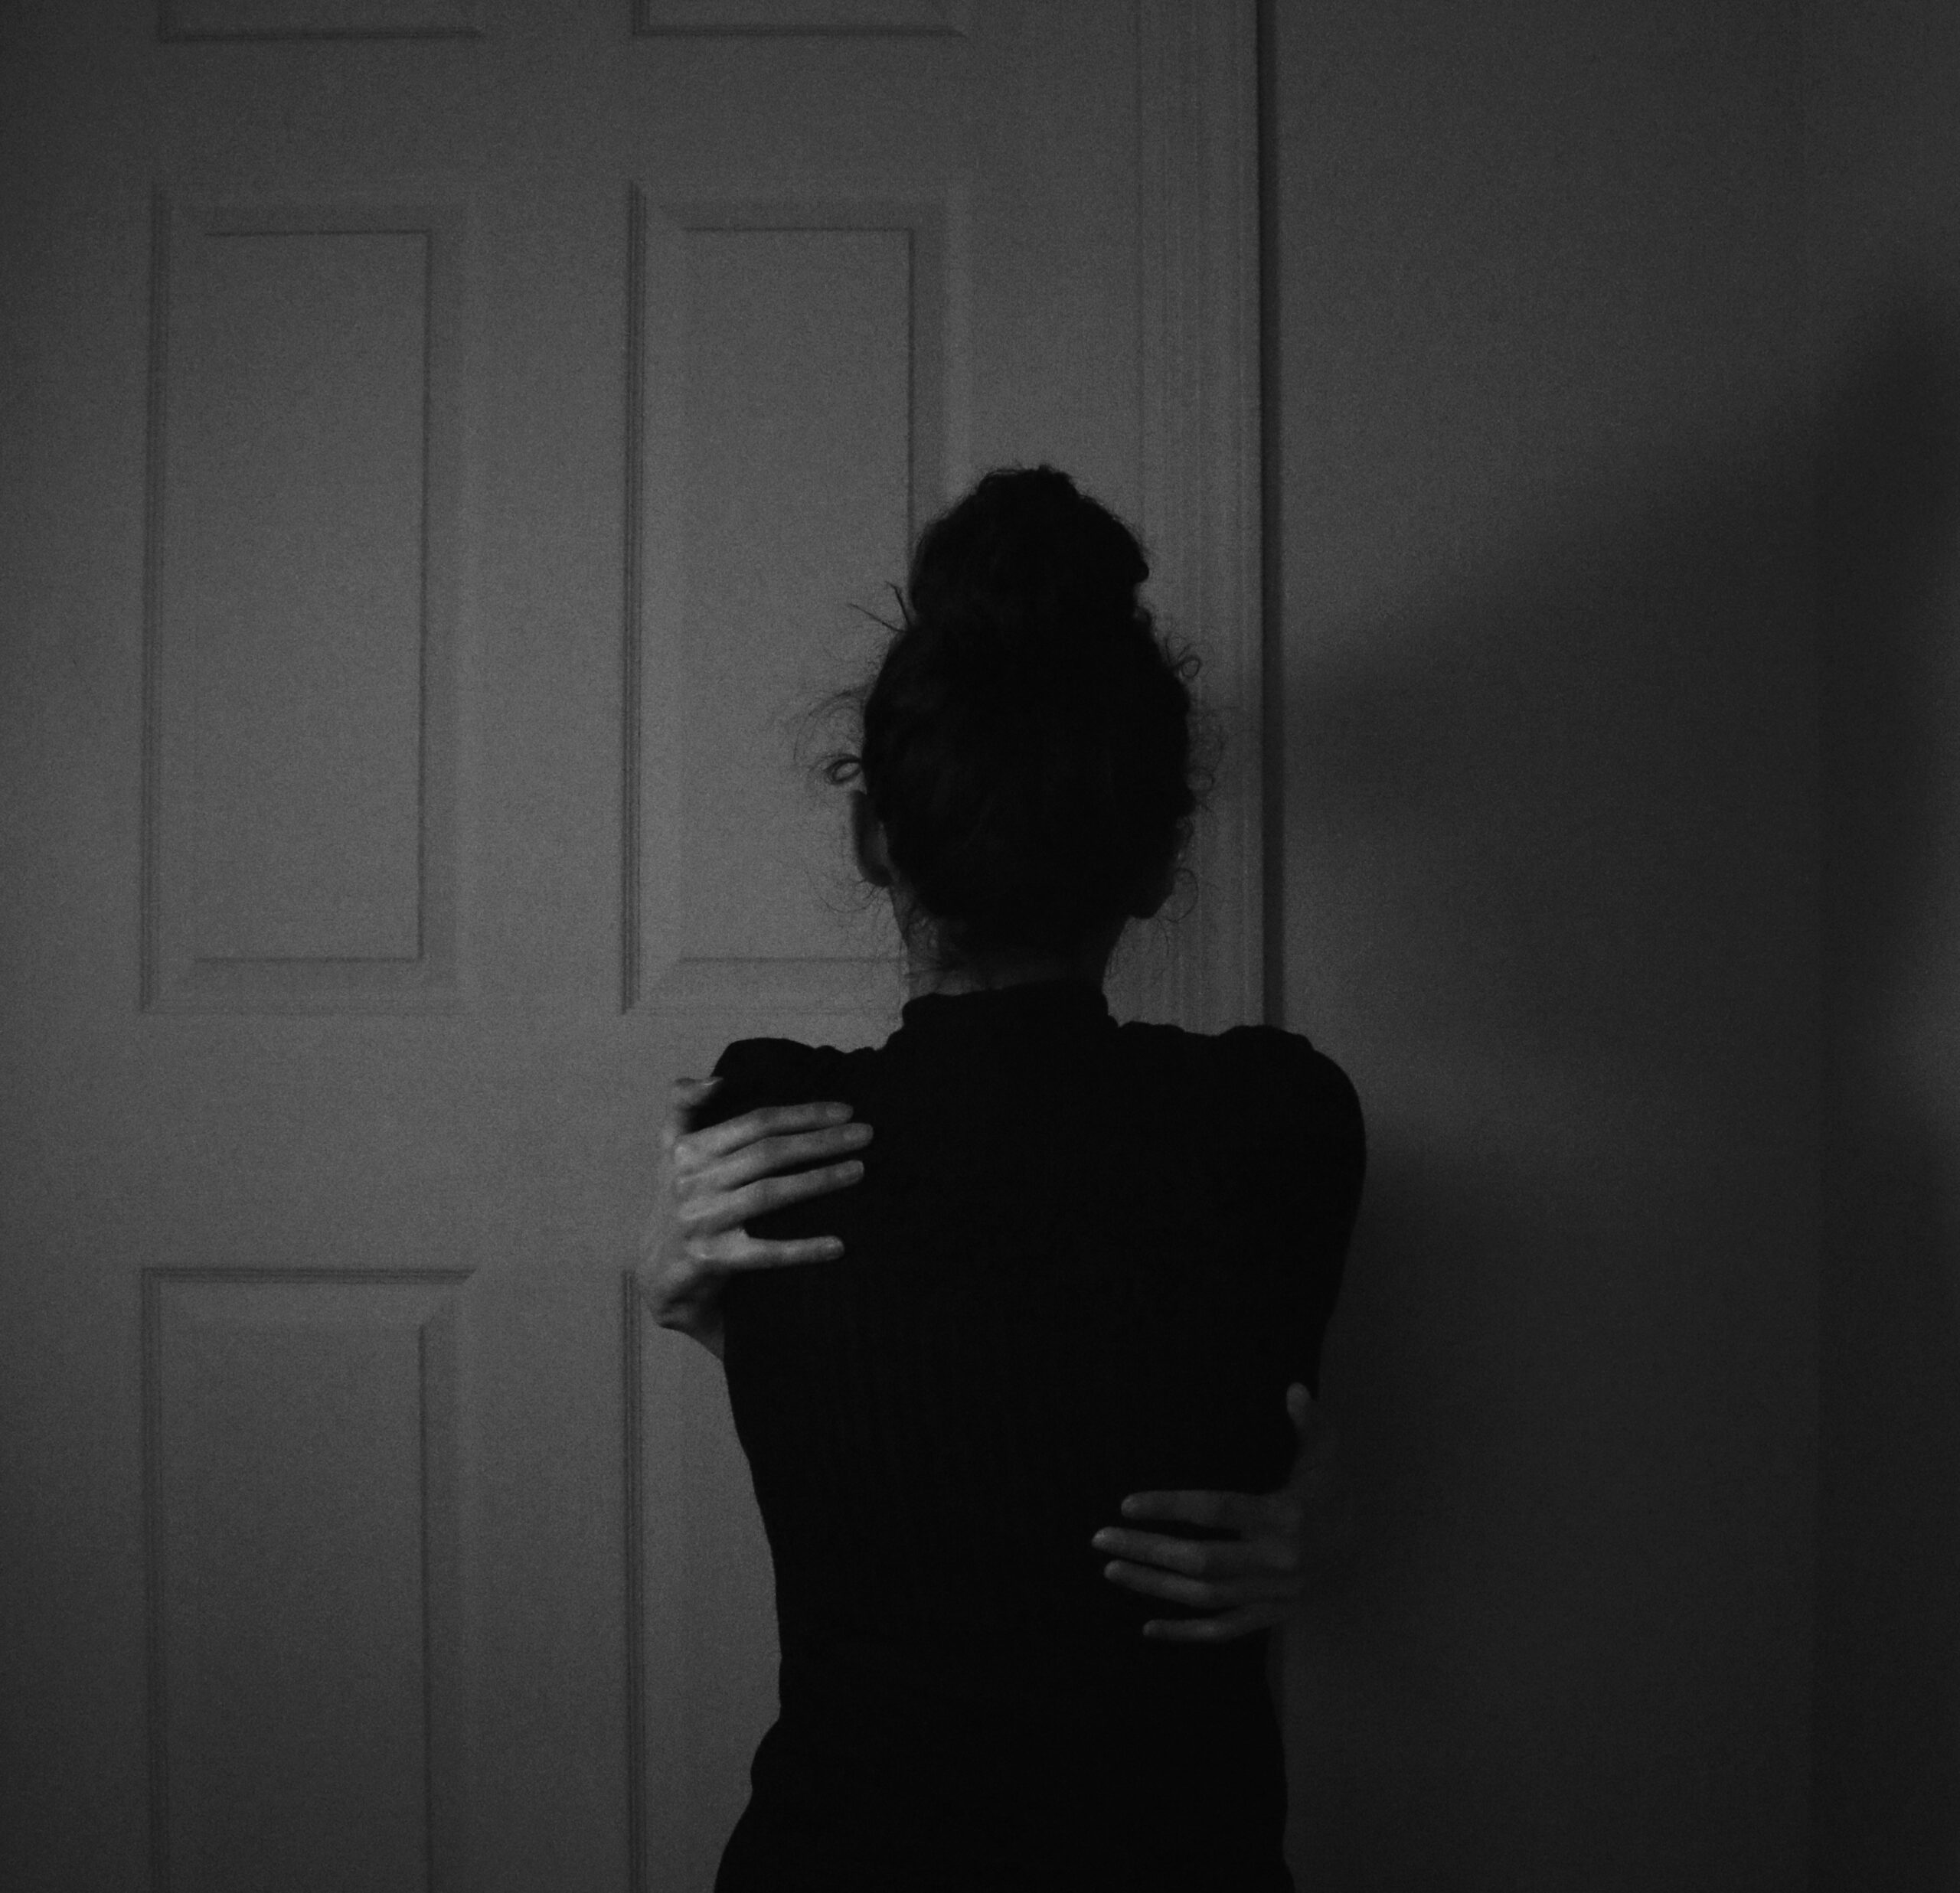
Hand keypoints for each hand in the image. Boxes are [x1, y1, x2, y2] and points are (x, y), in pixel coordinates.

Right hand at [646, 1075, 871, 1358]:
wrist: (658, 1273)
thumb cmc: (677, 1202)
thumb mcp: (671, 1151)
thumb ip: (684, 1107)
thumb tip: (717, 1080)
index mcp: (688, 1150)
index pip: (755, 1122)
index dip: (802, 1113)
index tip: (845, 1110)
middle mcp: (692, 1181)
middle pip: (768, 1153)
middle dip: (821, 1141)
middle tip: (866, 1135)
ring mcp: (702, 1221)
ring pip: (769, 1194)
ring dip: (818, 1181)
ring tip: (859, 1170)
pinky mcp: (712, 1259)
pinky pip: (765, 1252)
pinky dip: (802, 1249)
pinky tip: (838, 1245)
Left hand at [1090, 1384, 1352, 1640]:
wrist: (1364, 1545)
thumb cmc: (1331, 1488)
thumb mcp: (1327, 1450)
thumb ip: (1310, 1420)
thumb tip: (1294, 1388)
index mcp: (1286, 1515)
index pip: (1218, 1511)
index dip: (1171, 1506)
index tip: (1126, 1504)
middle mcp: (1277, 1559)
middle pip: (1201, 1560)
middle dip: (1147, 1550)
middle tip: (1100, 1538)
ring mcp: (1274, 1594)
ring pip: (1205, 1597)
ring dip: (1155, 1586)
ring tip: (1111, 1569)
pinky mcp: (1273, 1616)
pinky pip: (1224, 1630)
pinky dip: (1186, 1633)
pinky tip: (1149, 1628)